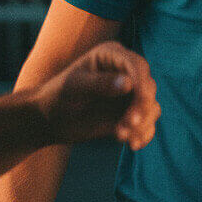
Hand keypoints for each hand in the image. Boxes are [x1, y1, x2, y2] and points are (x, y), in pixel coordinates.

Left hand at [36, 40, 159, 149]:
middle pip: (148, 87)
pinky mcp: (130, 113)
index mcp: (112, 56)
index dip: (143, 83)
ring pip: (151, 107)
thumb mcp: (75, 87)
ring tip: (120, 135)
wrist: (50, 120)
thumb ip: (100, 84)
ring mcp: (130, 94)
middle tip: (128, 124)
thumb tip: (128, 84)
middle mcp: (125, 72)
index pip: (137, 66)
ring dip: (141, 124)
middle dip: (141, 107)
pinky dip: (144, 134)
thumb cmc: (58, 96)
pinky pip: (147, 124)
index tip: (142, 100)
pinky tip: (132, 144)